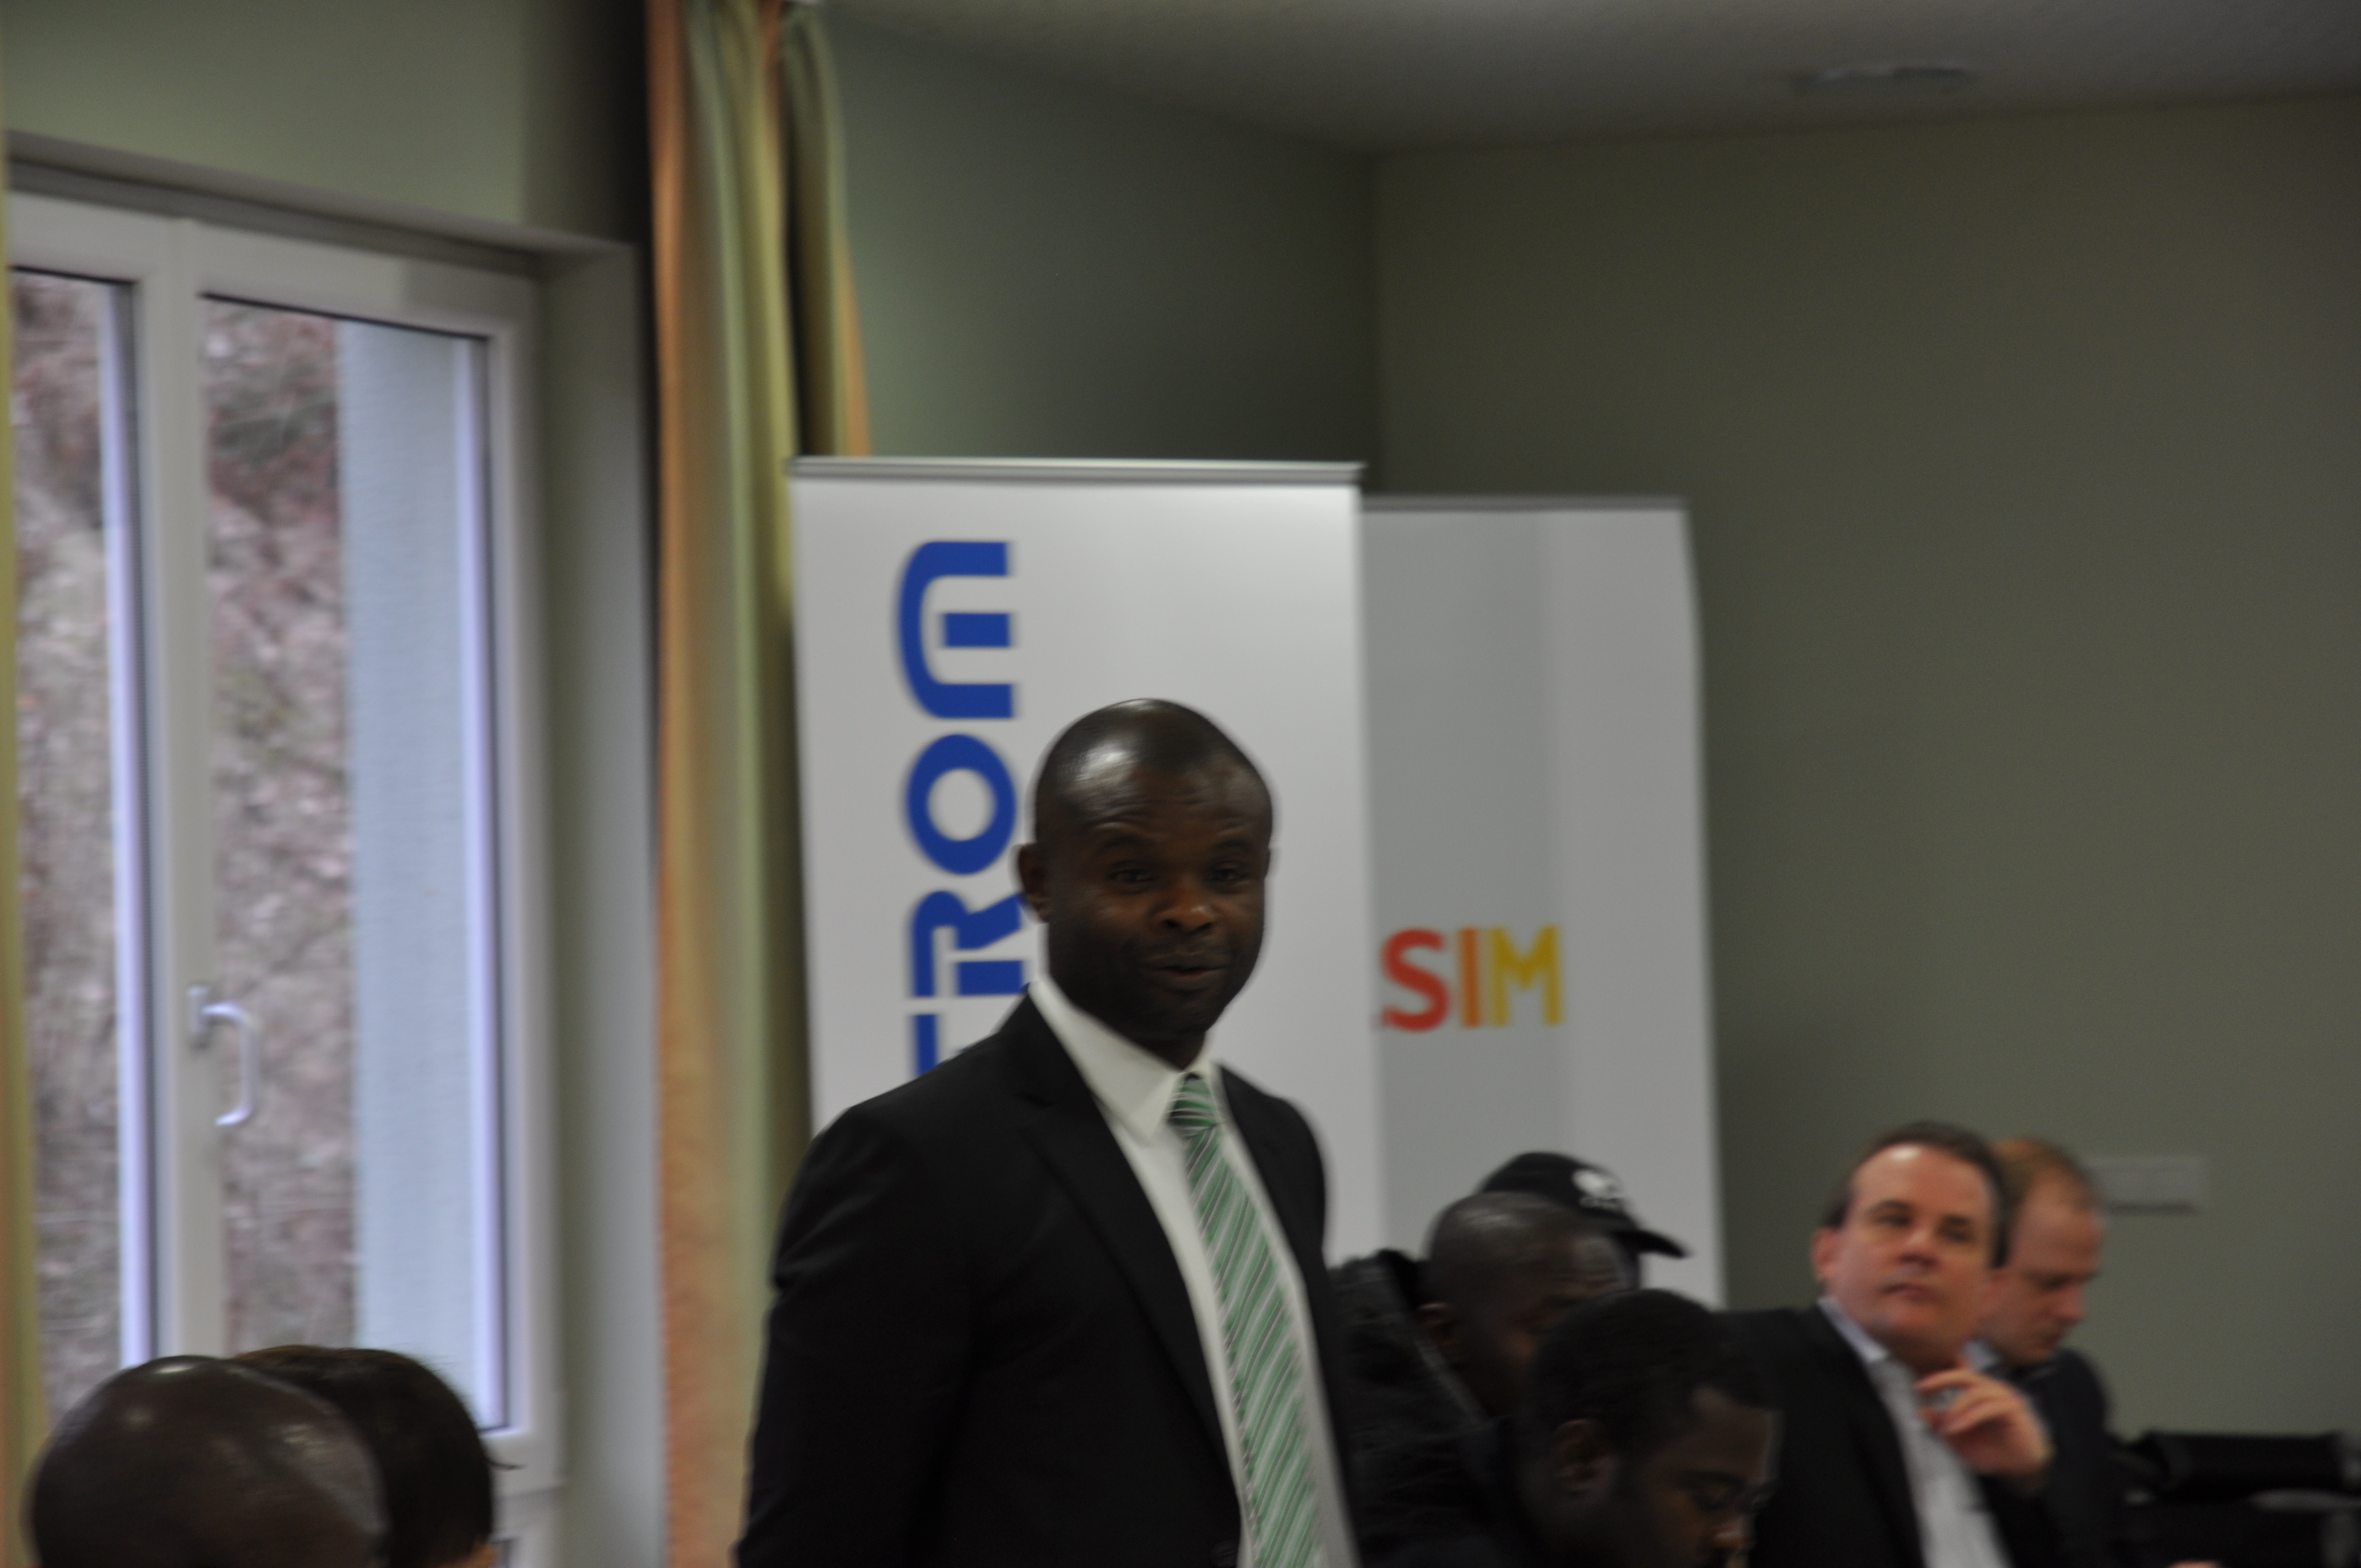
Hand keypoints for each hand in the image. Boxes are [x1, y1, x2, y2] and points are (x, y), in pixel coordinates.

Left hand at [1914, 1362, 2051, 1488]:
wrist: (2019, 1470)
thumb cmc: (1992, 1451)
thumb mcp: (1960, 1440)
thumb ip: (1942, 1425)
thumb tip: (1921, 1412)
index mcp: (1980, 1393)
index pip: (1958, 1375)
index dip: (1938, 1377)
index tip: (1917, 1386)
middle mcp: (1993, 1390)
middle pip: (1966, 1375)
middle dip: (1942, 1379)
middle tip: (1923, 1388)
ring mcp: (2005, 1398)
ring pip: (1976, 1391)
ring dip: (1956, 1407)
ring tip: (1945, 1426)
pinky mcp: (2015, 1410)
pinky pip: (1988, 1407)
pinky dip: (1969, 1417)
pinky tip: (1956, 1428)